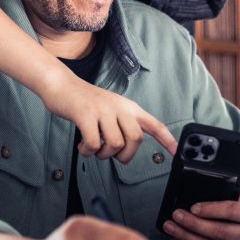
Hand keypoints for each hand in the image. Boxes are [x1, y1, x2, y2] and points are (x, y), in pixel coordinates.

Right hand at [38, 66, 176, 162]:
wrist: (62, 84)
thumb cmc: (86, 102)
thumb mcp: (111, 109)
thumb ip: (123, 125)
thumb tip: (128, 148)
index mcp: (128, 108)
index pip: (154, 124)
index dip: (167, 139)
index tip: (177, 152)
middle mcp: (119, 107)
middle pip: (136, 139)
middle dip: (125, 155)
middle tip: (112, 155)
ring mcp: (103, 110)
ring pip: (115, 144)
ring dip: (103, 155)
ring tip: (94, 149)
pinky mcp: (85, 114)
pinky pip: (94, 143)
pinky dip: (88, 151)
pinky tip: (83, 147)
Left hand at [162, 191, 239, 239]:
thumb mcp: (239, 195)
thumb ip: (224, 194)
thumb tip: (197, 193)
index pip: (231, 211)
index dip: (211, 209)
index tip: (193, 207)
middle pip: (220, 232)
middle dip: (194, 224)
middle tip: (177, 216)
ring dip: (189, 238)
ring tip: (173, 228)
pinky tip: (182, 238)